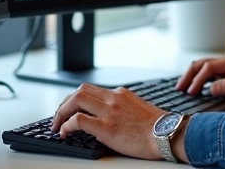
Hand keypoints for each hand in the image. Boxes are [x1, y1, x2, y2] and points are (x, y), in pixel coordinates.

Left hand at [50, 84, 166, 160]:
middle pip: (79, 91)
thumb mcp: (138, 109)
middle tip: (58, 117)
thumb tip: (107, 118)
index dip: (75, 99)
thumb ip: (121, 108)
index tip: (69, 109)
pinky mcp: (106, 127)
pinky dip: (67, 125)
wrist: (168, 134)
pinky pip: (78, 120)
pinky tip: (65, 133)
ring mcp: (109, 111)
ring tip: (57, 125)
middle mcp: (113, 98)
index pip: (90, 90)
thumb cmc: (158, 127)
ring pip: (75, 101)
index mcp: (120, 94)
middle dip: (64, 104)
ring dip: (61, 113)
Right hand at [175, 53, 224, 103]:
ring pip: (208, 69)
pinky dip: (204, 81)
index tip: (190, 93)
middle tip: (179, 88)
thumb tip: (210, 88)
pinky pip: (216, 76)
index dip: (197, 80)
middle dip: (190, 75)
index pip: (208, 67)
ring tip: (185, 88)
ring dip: (196, 77)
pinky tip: (200, 89)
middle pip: (204, 64)